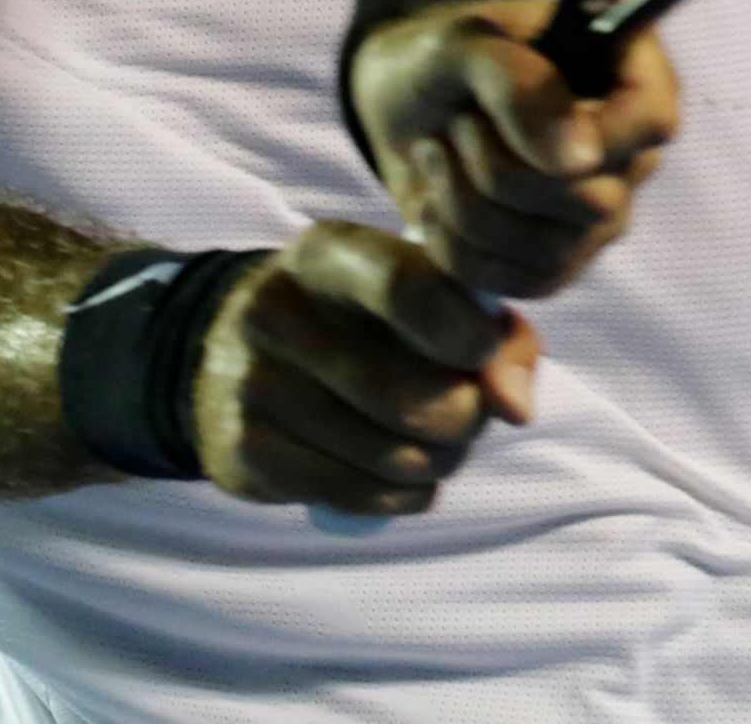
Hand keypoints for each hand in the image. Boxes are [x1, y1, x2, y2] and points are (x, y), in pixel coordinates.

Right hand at [188, 220, 541, 517]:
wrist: (236, 355)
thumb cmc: (364, 324)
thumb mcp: (423, 297)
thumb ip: (496, 336)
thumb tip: (515, 407)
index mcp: (327, 253)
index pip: (406, 287)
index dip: (465, 333)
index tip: (482, 353)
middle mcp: (277, 308)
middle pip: (412, 398)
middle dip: (464, 422)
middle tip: (467, 418)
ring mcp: (254, 381)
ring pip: (393, 457)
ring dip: (436, 466)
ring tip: (430, 445)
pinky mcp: (244, 448)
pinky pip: (359, 495)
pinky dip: (401, 496)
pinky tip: (395, 475)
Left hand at [348, 0, 680, 299]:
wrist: (396, 108)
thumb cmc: (437, 60)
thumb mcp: (460, 44)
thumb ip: (517, 82)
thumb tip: (579, 159)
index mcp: (623, 69)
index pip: (651, 118)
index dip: (587, 134)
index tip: (505, 120)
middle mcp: (626, 147)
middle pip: (593, 199)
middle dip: (497, 169)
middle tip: (455, 123)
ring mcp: (599, 210)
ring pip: (553, 248)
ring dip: (466, 203)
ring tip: (434, 154)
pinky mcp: (561, 259)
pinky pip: (523, 282)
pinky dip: (458, 248)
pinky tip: (432, 203)